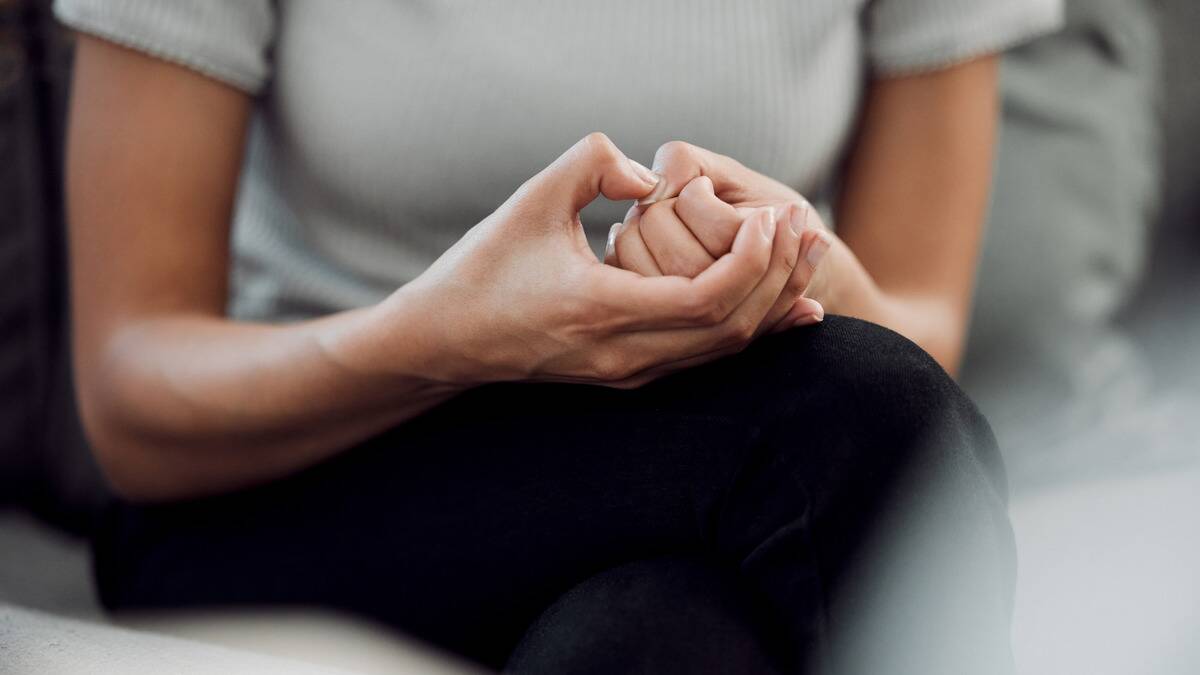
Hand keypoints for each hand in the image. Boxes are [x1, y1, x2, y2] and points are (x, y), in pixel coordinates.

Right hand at [367, 134, 806, 388]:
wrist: (445, 341)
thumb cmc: (483, 267)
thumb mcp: (531, 200)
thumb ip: (593, 164)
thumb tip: (655, 176)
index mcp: (601, 310)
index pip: (707, 298)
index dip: (752, 258)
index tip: (770, 215)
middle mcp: (624, 355)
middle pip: (731, 328)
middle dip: (779, 277)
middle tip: (807, 226)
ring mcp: (629, 373)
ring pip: (725, 349)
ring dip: (772, 302)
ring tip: (806, 255)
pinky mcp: (630, 376)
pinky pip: (707, 358)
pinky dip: (750, 329)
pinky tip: (786, 308)